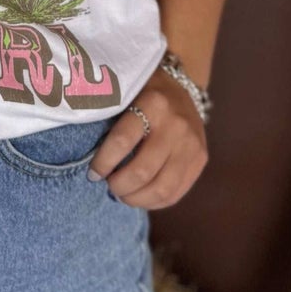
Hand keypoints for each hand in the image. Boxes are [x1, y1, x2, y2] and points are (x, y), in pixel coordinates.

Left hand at [90, 68, 207, 209]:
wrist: (181, 88)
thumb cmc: (142, 93)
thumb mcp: (126, 92)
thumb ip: (107, 115)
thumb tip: (89, 156)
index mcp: (153, 103)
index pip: (122, 141)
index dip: (103, 163)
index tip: (93, 173)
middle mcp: (176, 124)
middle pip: (142, 171)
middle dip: (119, 186)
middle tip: (108, 185)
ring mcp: (192, 143)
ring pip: (162, 188)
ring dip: (136, 199)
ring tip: (122, 194)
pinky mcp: (201, 159)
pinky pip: (176, 193)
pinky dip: (154, 202)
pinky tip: (140, 196)